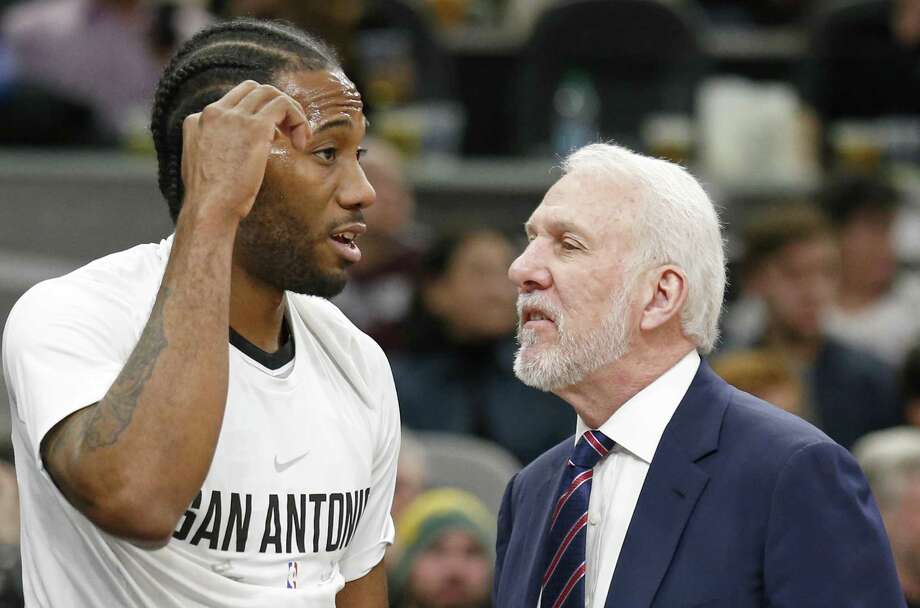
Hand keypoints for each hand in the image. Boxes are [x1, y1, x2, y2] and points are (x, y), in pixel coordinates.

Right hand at [179, 80, 308, 225]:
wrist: (209, 209)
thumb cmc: (211, 200)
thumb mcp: (205, 167)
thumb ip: (217, 149)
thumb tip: (238, 151)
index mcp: (197, 119)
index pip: (233, 101)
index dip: (257, 115)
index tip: (271, 138)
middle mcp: (213, 111)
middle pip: (253, 90)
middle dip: (275, 107)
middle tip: (289, 134)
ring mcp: (233, 116)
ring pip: (270, 93)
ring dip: (291, 112)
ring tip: (299, 139)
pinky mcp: (255, 126)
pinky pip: (283, 105)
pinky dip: (298, 118)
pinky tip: (301, 142)